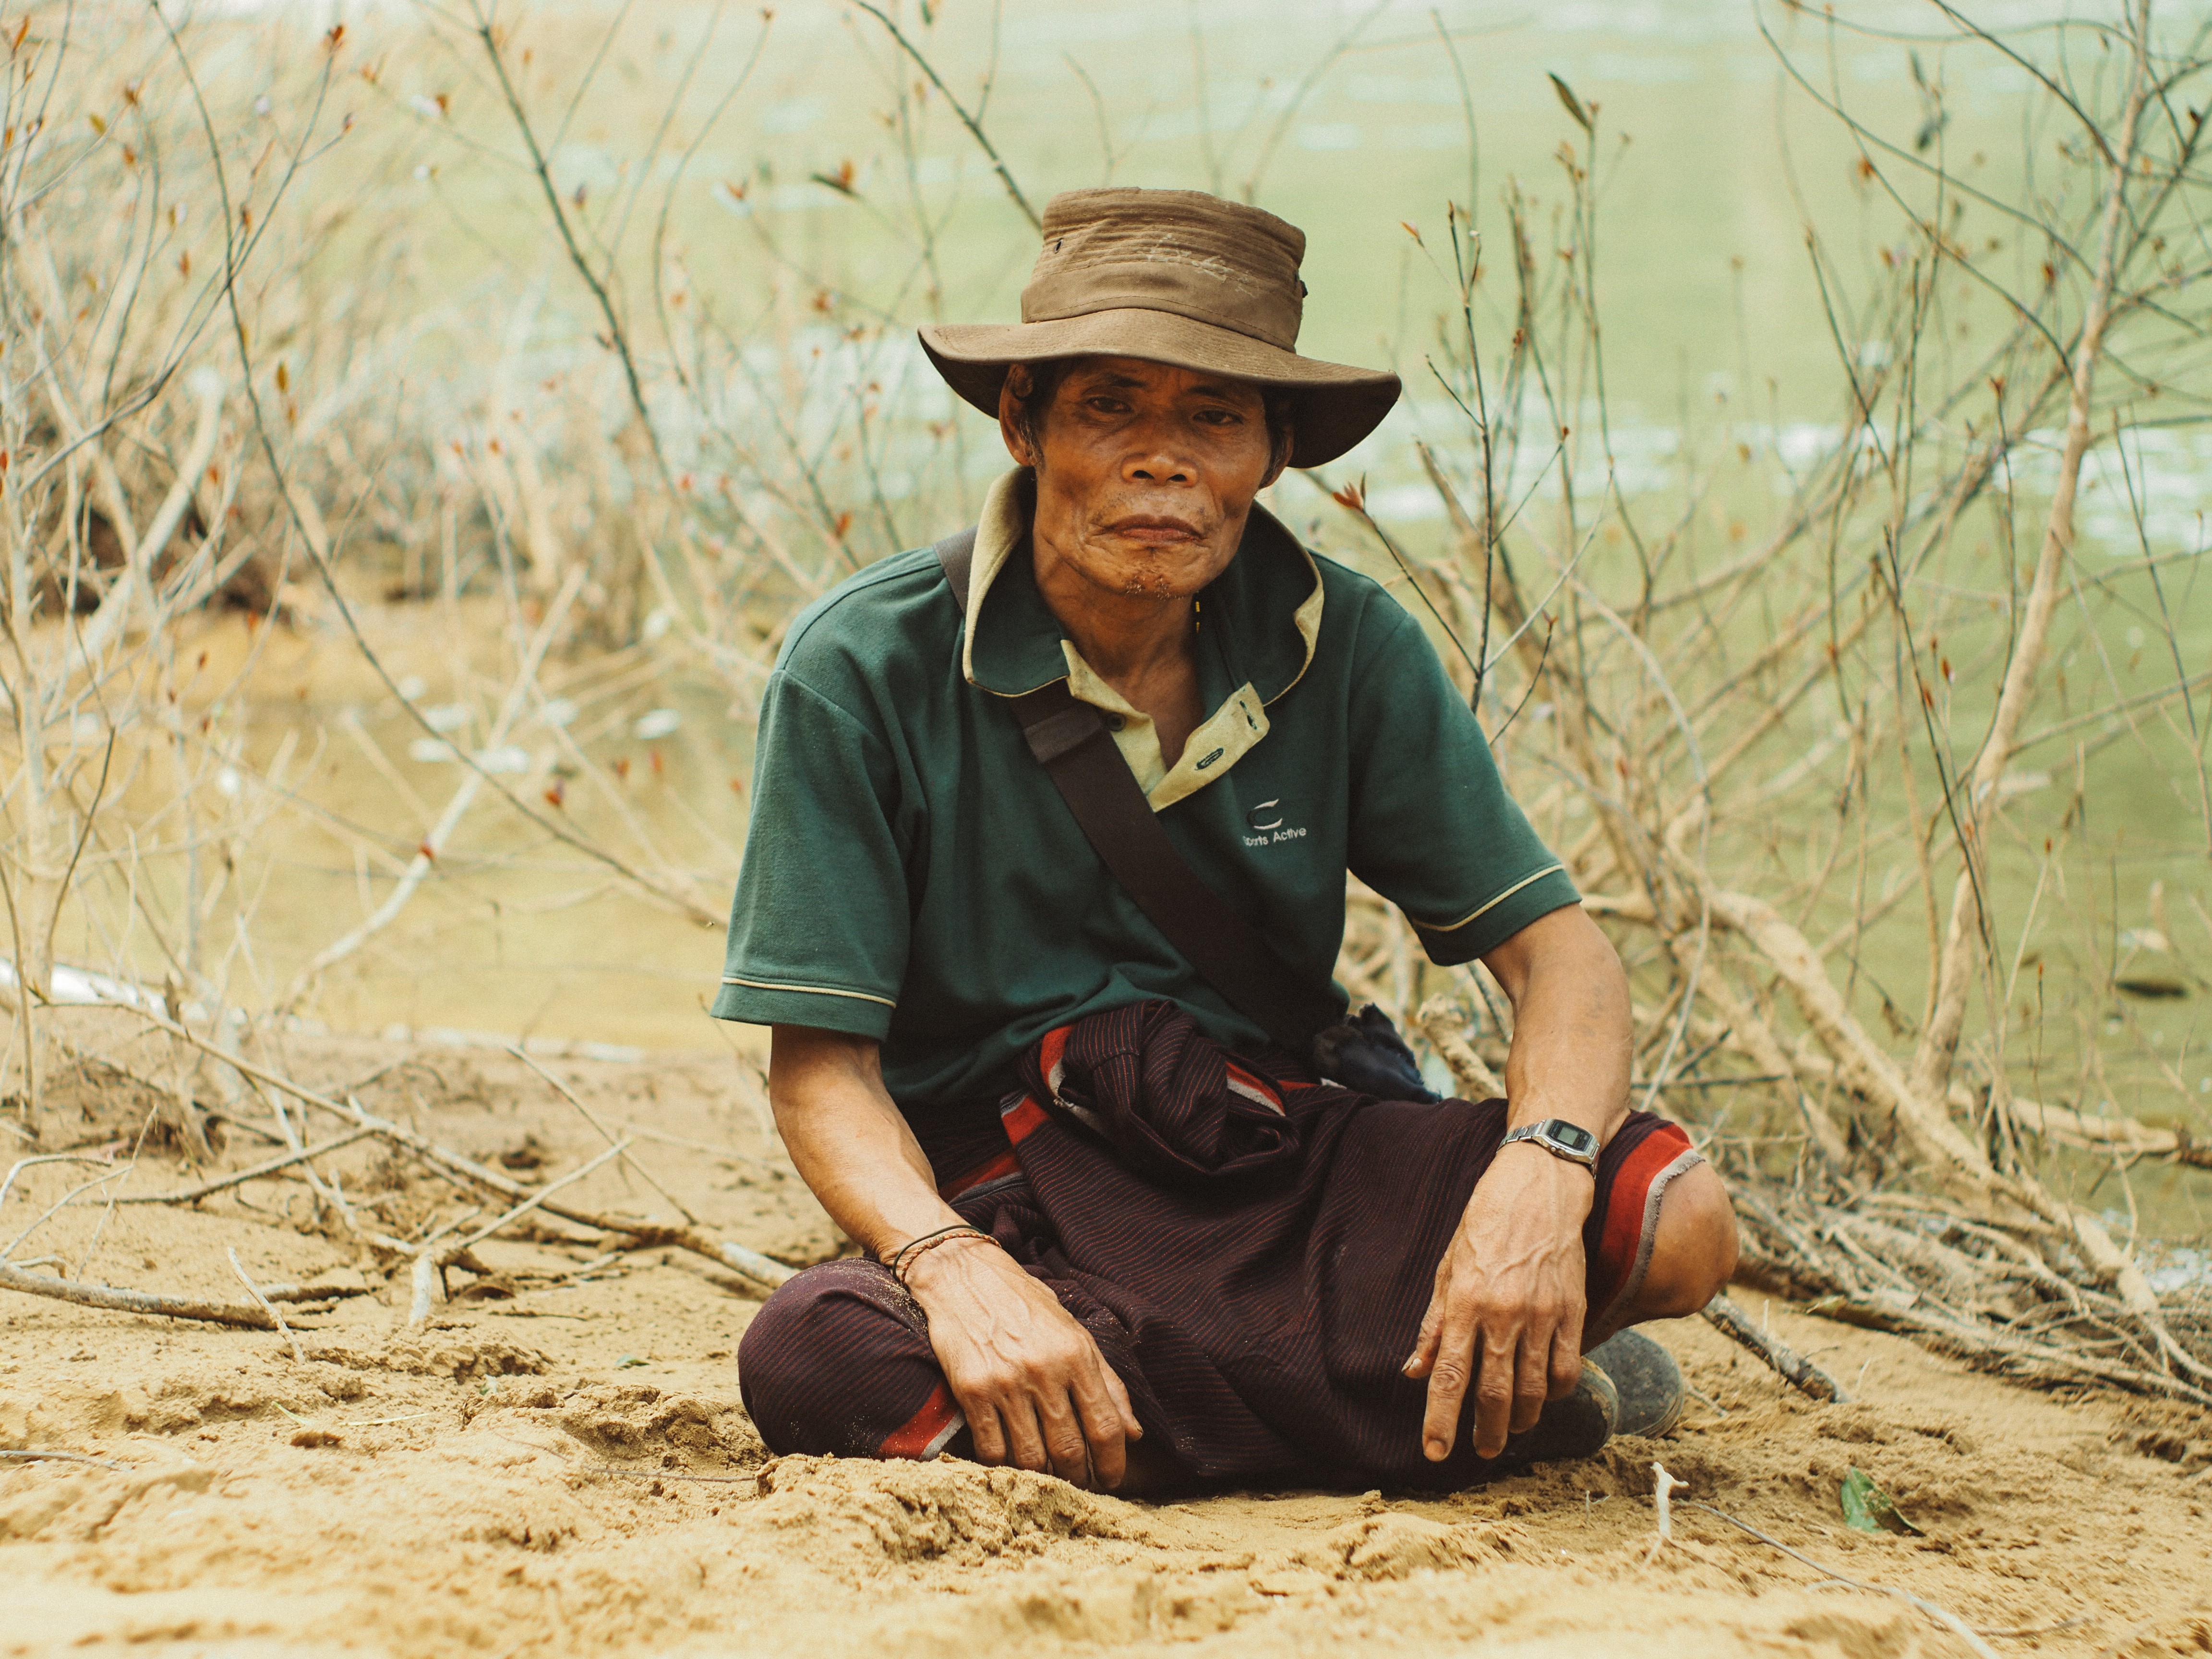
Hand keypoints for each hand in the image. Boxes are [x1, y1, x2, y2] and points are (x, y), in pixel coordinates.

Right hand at [904, 1235, 1142, 1489]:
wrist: (964, 1275)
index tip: (1112, 1480)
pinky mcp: (972, 1391)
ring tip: (1050, 1479)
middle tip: (1082, 1486)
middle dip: (1080, 1478)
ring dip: (1044, 1478)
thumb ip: (1108, 1382)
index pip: (1106, 1426)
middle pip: (1070, 1449)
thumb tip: (1134, 1433)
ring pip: (1032, 1456)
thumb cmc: (1025, 1304)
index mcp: (1076, 1354)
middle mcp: (1044, 1370)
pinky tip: (1013, 1465)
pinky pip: (992, 1449)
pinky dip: (1005, 1466)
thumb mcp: (1075, 1332)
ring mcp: (1006, 1382)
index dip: (1113, 1463)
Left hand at [1403, 1143, 1591, 1459]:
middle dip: (1486, 1431)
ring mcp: (1542, 1314)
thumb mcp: (1447, 1270)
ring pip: (1535, 1389)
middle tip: (1482, 1451)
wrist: (1538, 1187)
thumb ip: (1433, 1325)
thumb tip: (1414, 1371)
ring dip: (1522, 1420)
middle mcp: (1503, 1314)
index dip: (1441, 1420)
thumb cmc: (1484, 1226)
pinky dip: (1556, 1393)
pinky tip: (1544, 1397)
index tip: (1434, 1452)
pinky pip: (1568, 1368)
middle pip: (1495, 1393)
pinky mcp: (1574, 1311)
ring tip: (1511, 1430)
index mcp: (1465, 1303)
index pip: (1450, 1376)